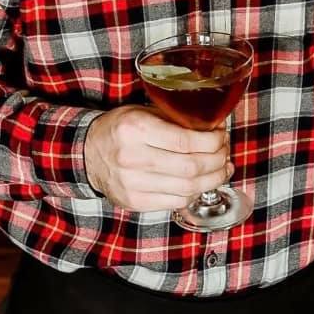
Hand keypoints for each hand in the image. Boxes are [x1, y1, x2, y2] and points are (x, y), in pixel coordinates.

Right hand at [83, 105, 232, 211]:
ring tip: (222, 169)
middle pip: (190, 166)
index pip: (185, 140)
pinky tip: (202, 183)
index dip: (211, 141)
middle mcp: (133, 157)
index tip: (221, 135)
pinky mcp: (134, 202)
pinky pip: (174, 201)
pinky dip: (194, 193)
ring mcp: (132, 184)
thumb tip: (212, 126)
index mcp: (136, 128)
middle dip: (216, 160)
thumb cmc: (120, 128)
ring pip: (186, 188)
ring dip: (212, 180)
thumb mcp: (142, 111)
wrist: (87, 153)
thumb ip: (173, 119)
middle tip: (225, 152)